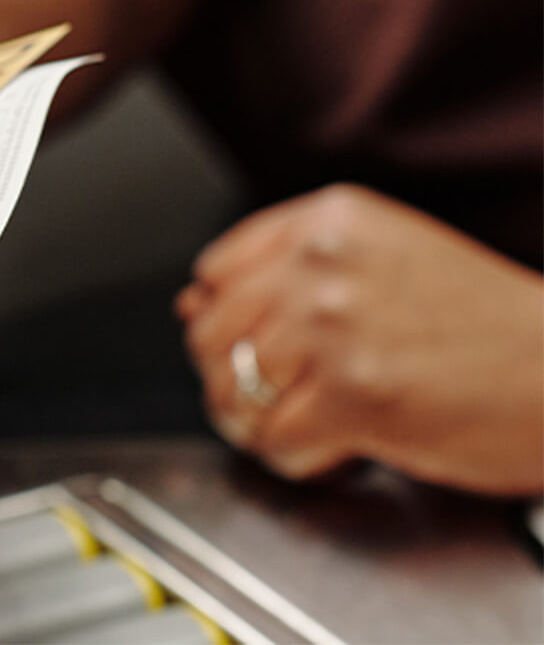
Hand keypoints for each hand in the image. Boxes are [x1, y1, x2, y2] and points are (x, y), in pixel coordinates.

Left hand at [176, 184, 542, 495]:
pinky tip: (341, 448)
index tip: (261, 346)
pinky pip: (272, 440)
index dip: (227, 321)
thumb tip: (190, 304)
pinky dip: (297, 459)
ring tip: (314, 424)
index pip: (216, 271)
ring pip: (231, 390)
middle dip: (238, 380)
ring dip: (261, 423)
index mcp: (330, 220)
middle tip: (289, 400)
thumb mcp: (384, 261)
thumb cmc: (489, 327)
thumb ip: (288, 273)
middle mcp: (323, 264)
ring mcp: (335, 327)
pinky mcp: (353, 393)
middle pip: (212, 335)